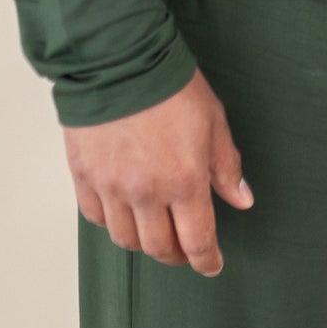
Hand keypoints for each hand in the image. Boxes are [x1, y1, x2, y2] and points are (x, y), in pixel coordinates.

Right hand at [63, 68, 251, 276]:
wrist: (121, 62)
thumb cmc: (172, 87)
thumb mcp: (214, 122)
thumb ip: (226, 167)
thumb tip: (242, 199)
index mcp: (183, 180)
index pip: (196, 240)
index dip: (206, 260)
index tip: (211, 265)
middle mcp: (144, 193)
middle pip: (158, 247)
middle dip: (176, 254)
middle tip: (185, 249)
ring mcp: (110, 188)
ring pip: (125, 239)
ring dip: (144, 242)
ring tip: (156, 231)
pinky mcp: (84, 178)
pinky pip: (97, 217)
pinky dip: (113, 222)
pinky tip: (125, 212)